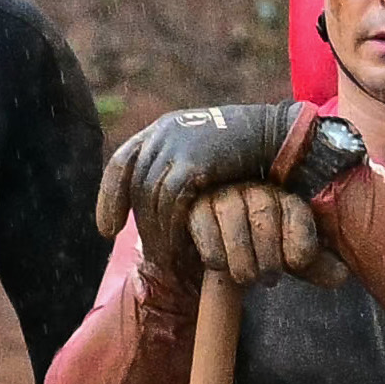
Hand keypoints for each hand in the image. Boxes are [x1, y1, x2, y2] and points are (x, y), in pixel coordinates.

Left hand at [111, 99, 334, 274]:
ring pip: (150, 194)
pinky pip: (171, 200)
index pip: (122, 163)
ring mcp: (175, 144)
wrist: (277, 135)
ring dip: (155, 228)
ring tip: (163, 255)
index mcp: (162, 128)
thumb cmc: (249, 151)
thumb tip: (160, 196)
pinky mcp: (192, 161)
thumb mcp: (207, 154)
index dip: (110, 197)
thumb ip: (183, 167)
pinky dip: (172, 225)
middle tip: (147, 252)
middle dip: (135, 220)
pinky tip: (179, 244)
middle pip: (134, 183)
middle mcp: (162, 132)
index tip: (107, 229)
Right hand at [194, 175, 336, 285]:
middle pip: (264, 214)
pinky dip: (214, 252)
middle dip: (268, 256)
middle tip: (268, 278)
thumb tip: (342, 275)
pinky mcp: (195, 206)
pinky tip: (221, 265)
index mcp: (288, 196)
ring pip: (232, 217)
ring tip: (246, 277)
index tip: (295, 263)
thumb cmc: (265, 249)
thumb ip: (316, 265)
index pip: (297, 212)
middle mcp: (257, 188)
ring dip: (241, 257)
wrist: (223, 244)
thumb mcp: (292, 257)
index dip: (299, 242)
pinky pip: (204, 226)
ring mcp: (224, 194)